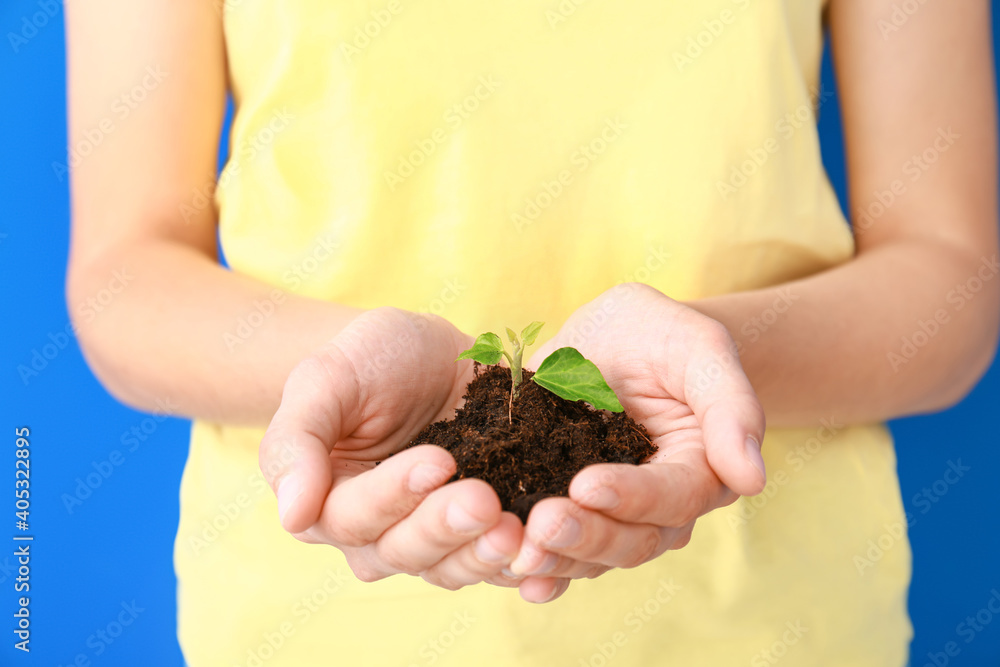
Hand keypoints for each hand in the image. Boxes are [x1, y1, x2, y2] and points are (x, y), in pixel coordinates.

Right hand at [259, 307, 523, 589]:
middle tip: (485, 501)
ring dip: (485, 554)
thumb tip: (291, 516)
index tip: (438, 460)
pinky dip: (524, 565)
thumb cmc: (371, 358)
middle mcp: (377, 534)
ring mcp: (433, 537)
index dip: (395, 494)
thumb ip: (298, 441)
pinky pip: (499, 563)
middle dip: (446, 528)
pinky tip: (546, 551)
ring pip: (452, 567)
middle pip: (405, 552)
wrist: (432, 355)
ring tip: (519, 531)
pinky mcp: (481, 533)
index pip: (353, 516)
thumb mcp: (327, 377)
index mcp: (327, 502)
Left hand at [508, 283, 766, 601]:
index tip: (585, 484)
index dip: (632, 496)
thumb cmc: (660, 334)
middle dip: (587, 535)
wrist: (611, 337)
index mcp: (701, 470)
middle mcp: (660, 508)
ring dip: (556, 558)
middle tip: (542, 522)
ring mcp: (613, 517)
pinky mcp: (571, 513)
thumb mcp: (698, 347)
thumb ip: (730, 406)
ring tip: (516, 548)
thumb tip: (751, 479)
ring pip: (592, 557)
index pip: (673, 497)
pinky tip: (510, 572)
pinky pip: (558, 553)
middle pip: (632, 541)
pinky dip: (538, 568)